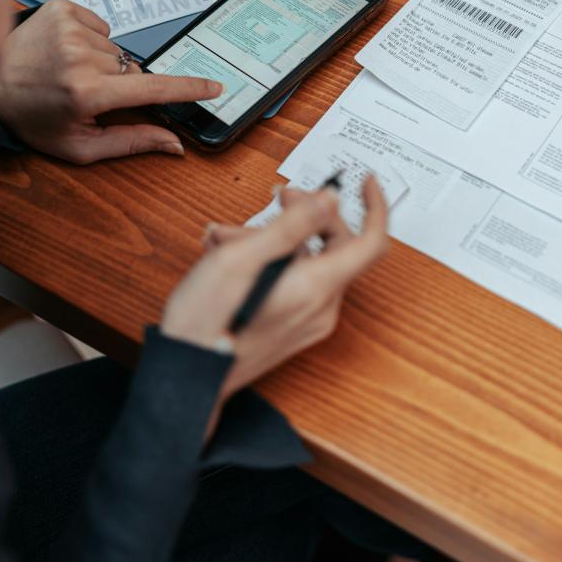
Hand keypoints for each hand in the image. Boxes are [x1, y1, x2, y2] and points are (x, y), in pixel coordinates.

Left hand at [0, 0, 221, 162]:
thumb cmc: (32, 119)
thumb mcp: (80, 146)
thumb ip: (131, 142)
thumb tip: (174, 144)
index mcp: (87, 94)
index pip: (153, 89)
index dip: (188, 89)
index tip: (214, 87)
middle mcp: (80, 58)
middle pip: (133, 70)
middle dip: (121, 83)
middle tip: (87, 93)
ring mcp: (70, 29)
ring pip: (116, 50)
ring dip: (102, 62)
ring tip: (69, 72)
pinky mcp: (62, 8)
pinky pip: (100, 26)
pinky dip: (89, 39)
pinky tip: (64, 51)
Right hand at [161, 178, 389, 407]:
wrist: (187, 378)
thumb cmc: (207, 320)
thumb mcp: (243, 257)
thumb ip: (293, 225)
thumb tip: (331, 199)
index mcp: (316, 287)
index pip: (371, 241)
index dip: (374, 206)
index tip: (366, 182)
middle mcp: (321, 307)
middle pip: (337, 246)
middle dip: (307, 214)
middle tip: (279, 196)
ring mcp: (308, 320)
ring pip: (310, 261)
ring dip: (276, 238)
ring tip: (229, 235)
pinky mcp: (293, 327)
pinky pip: (297, 281)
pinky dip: (272, 260)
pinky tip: (234, 256)